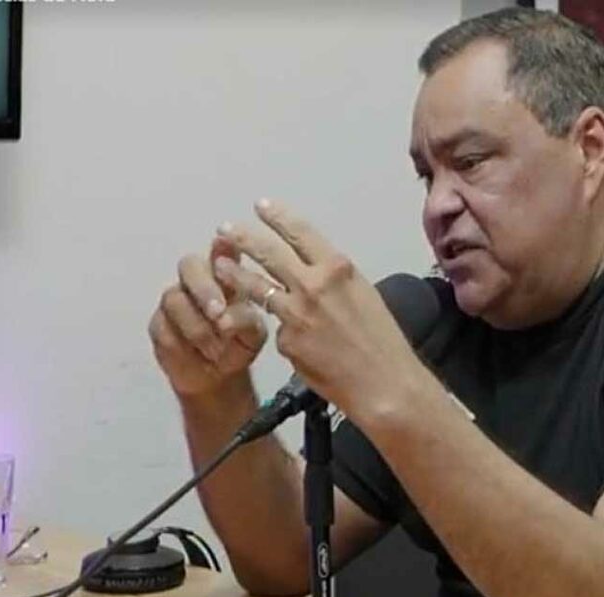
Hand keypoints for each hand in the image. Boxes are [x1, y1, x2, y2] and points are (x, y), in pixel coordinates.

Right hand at [149, 237, 267, 396]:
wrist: (217, 376)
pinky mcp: (158, 323)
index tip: (223, 242)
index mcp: (227, 276)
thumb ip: (244, 319)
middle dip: (203, 288)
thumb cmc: (239, 345)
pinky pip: (162, 327)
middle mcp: (198, 281)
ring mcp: (175, 299)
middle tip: (218, 313)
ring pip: (174, 298)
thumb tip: (225, 317)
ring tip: (217, 349)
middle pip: (189, 265)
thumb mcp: (253, 334)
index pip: (223, 252)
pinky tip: (199, 354)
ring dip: (196, 325)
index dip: (221, 245)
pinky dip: (182, 344)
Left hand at [212, 199, 422, 418]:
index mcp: (337, 268)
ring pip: (255, 286)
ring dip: (235, 273)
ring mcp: (295, 313)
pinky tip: (295, 340)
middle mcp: (312, 285)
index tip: (262, 206)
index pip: (300, 232)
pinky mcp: (286, 341)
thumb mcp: (365, 295)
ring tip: (220, 265)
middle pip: (268, 252)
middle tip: (226, 229)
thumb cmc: (383, 342)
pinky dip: (281, 330)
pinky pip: (276, 328)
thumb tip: (313, 273)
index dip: (277, 216)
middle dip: (243, 237)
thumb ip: (334, 280)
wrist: (383, 382)